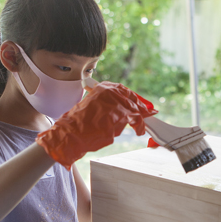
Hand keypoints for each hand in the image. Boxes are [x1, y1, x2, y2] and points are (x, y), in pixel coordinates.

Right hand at [36, 81, 156, 168]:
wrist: (70, 133)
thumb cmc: (79, 123)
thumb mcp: (92, 107)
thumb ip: (107, 105)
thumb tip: (123, 109)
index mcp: (103, 88)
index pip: (125, 91)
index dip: (135, 98)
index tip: (142, 104)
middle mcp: (110, 92)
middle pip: (132, 99)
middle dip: (142, 108)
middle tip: (150, 113)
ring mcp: (116, 103)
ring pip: (135, 110)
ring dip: (140, 120)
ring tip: (141, 127)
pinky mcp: (120, 116)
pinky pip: (135, 120)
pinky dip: (139, 126)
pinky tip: (139, 131)